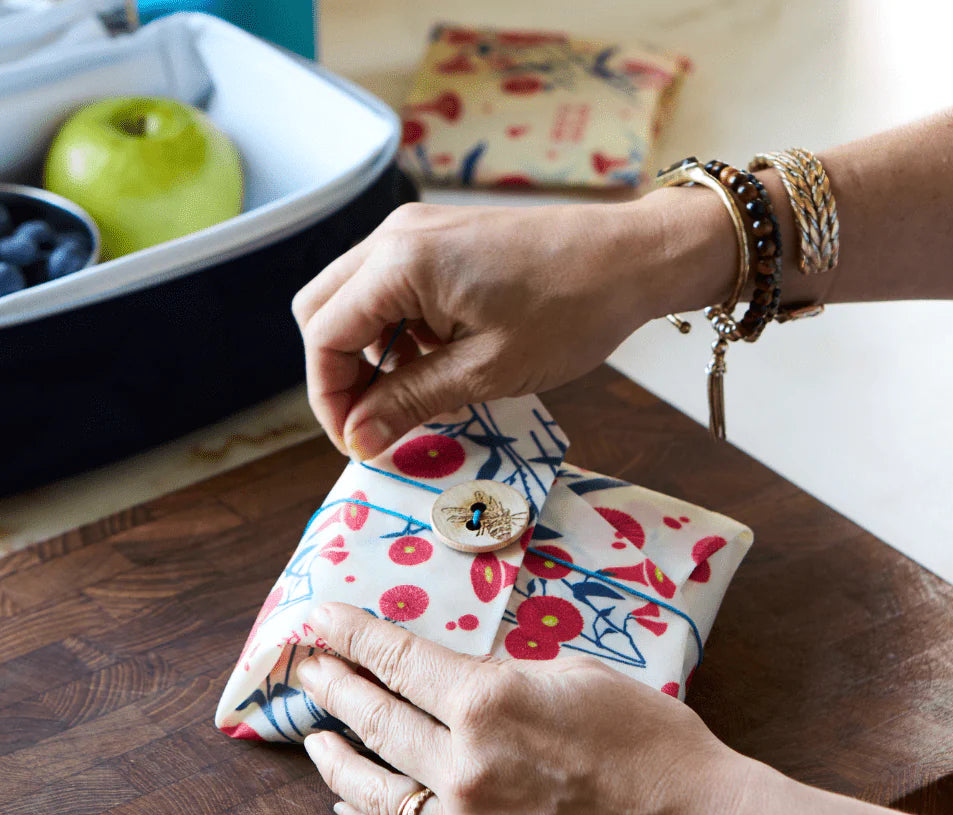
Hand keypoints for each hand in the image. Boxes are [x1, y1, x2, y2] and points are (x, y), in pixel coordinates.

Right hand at [291, 193, 734, 460]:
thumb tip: (359, 438)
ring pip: (352, 301)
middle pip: (322, 311)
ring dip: (367, 355)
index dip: (330, 399)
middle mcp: (396, 236)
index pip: (324, 335)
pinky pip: (388, 290)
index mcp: (400, 262)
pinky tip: (433, 362)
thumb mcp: (486, 370)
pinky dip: (395, 333)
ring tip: (413, 397)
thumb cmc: (571, 311)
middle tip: (374, 423)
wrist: (631, 258)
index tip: (357, 443)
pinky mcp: (438, 240)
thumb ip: (411, 401)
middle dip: (338, 375)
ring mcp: (416, 232)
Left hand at [296, 602, 754, 814]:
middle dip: (329, 686)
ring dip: (335, 760)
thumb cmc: (653, 742)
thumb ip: (505, 677)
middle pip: (372, 720)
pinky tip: (352, 807)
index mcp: (488, 702)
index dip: (348, 635)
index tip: (315, 620)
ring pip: (373, 793)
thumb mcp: (578, 675)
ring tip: (313, 740)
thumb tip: (461, 681)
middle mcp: (464, 766)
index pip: (396, 659)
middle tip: (302, 670)